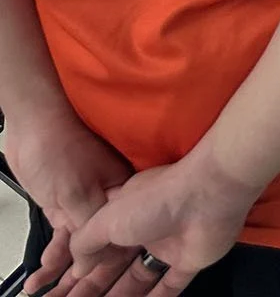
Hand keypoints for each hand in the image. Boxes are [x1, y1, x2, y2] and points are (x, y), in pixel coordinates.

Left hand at [7, 106, 132, 296]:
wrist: (36, 123)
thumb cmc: (62, 147)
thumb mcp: (76, 193)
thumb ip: (88, 230)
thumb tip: (92, 265)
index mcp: (120, 198)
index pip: (119, 243)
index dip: (109, 271)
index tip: (101, 293)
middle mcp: (108, 205)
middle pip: (101, 251)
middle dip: (87, 281)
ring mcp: (86, 206)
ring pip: (79, 250)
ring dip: (64, 274)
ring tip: (50, 296)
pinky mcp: (66, 207)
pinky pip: (62, 241)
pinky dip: (52, 259)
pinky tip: (42, 275)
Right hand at [53, 150, 260, 296]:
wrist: (209, 194)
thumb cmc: (155, 199)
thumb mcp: (106, 219)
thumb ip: (86, 244)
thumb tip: (79, 268)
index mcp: (123, 215)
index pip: (95, 248)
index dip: (78, 271)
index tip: (60, 291)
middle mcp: (144, 231)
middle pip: (113, 269)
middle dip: (91, 290)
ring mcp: (168, 247)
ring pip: (136, 281)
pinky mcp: (189, 262)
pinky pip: (167, 288)